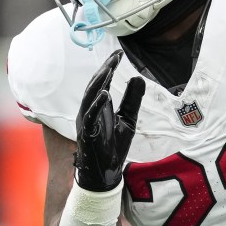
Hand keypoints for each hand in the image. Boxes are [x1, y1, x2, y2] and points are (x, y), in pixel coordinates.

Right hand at [74, 50, 145, 191]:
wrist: (107, 172)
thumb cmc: (114, 146)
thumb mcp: (129, 119)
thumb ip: (132, 99)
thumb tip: (139, 77)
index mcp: (99, 106)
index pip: (102, 82)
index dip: (109, 67)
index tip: (119, 53)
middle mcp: (90, 110)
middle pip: (95, 85)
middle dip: (104, 69)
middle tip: (115, 56)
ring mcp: (86, 121)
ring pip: (89, 97)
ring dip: (99, 82)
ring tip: (109, 68)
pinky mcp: (87, 133)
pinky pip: (89, 116)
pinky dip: (96, 105)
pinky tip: (105, 95)